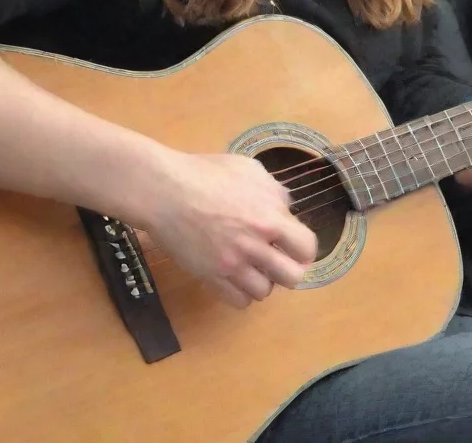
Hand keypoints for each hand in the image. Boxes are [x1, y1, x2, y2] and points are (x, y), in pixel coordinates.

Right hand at [141, 152, 316, 308]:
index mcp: (268, 217)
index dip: (303, 247)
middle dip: (287, 267)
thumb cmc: (206, 173)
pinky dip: (241, 292)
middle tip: (275, 258)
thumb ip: (273, 191)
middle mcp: (254, 246)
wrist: (164, 190)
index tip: (293, 244)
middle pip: (293, 277)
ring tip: (251, 266)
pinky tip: (234, 276)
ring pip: (264, 292)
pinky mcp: (210, 278)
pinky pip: (238, 302)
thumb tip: (286, 208)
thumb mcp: (249, 169)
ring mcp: (231, 265)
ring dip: (262, 280)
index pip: (306, 248)